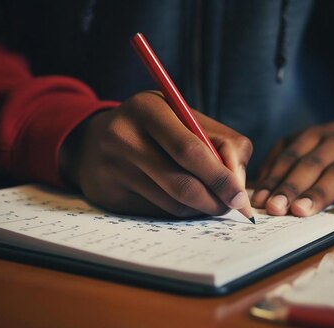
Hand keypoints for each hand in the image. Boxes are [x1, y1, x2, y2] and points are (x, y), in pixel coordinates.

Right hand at [60, 91, 252, 217]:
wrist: (93, 141)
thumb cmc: (154, 128)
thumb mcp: (184, 117)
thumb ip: (221, 142)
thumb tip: (239, 186)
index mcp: (148, 108)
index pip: (191, 149)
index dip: (221, 176)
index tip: (240, 194)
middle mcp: (124, 136)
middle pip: (182, 183)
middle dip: (215, 199)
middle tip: (232, 206)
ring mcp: (113, 168)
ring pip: (173, 203)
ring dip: (200, 208)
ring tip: (210, 200)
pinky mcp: (110, 196)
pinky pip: (159, 213)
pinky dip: (180, 211)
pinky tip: (183, 201)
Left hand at [251, 115, 333, 215]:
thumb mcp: (316, 144)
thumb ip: (289, 159)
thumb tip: (261, 187)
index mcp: (316, 136)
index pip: (291, 156)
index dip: (274, 178)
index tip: (259, 199)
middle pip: (311, 164)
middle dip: (291, 187)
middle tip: (275, 207)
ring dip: (319, 193)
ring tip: (301, 211)